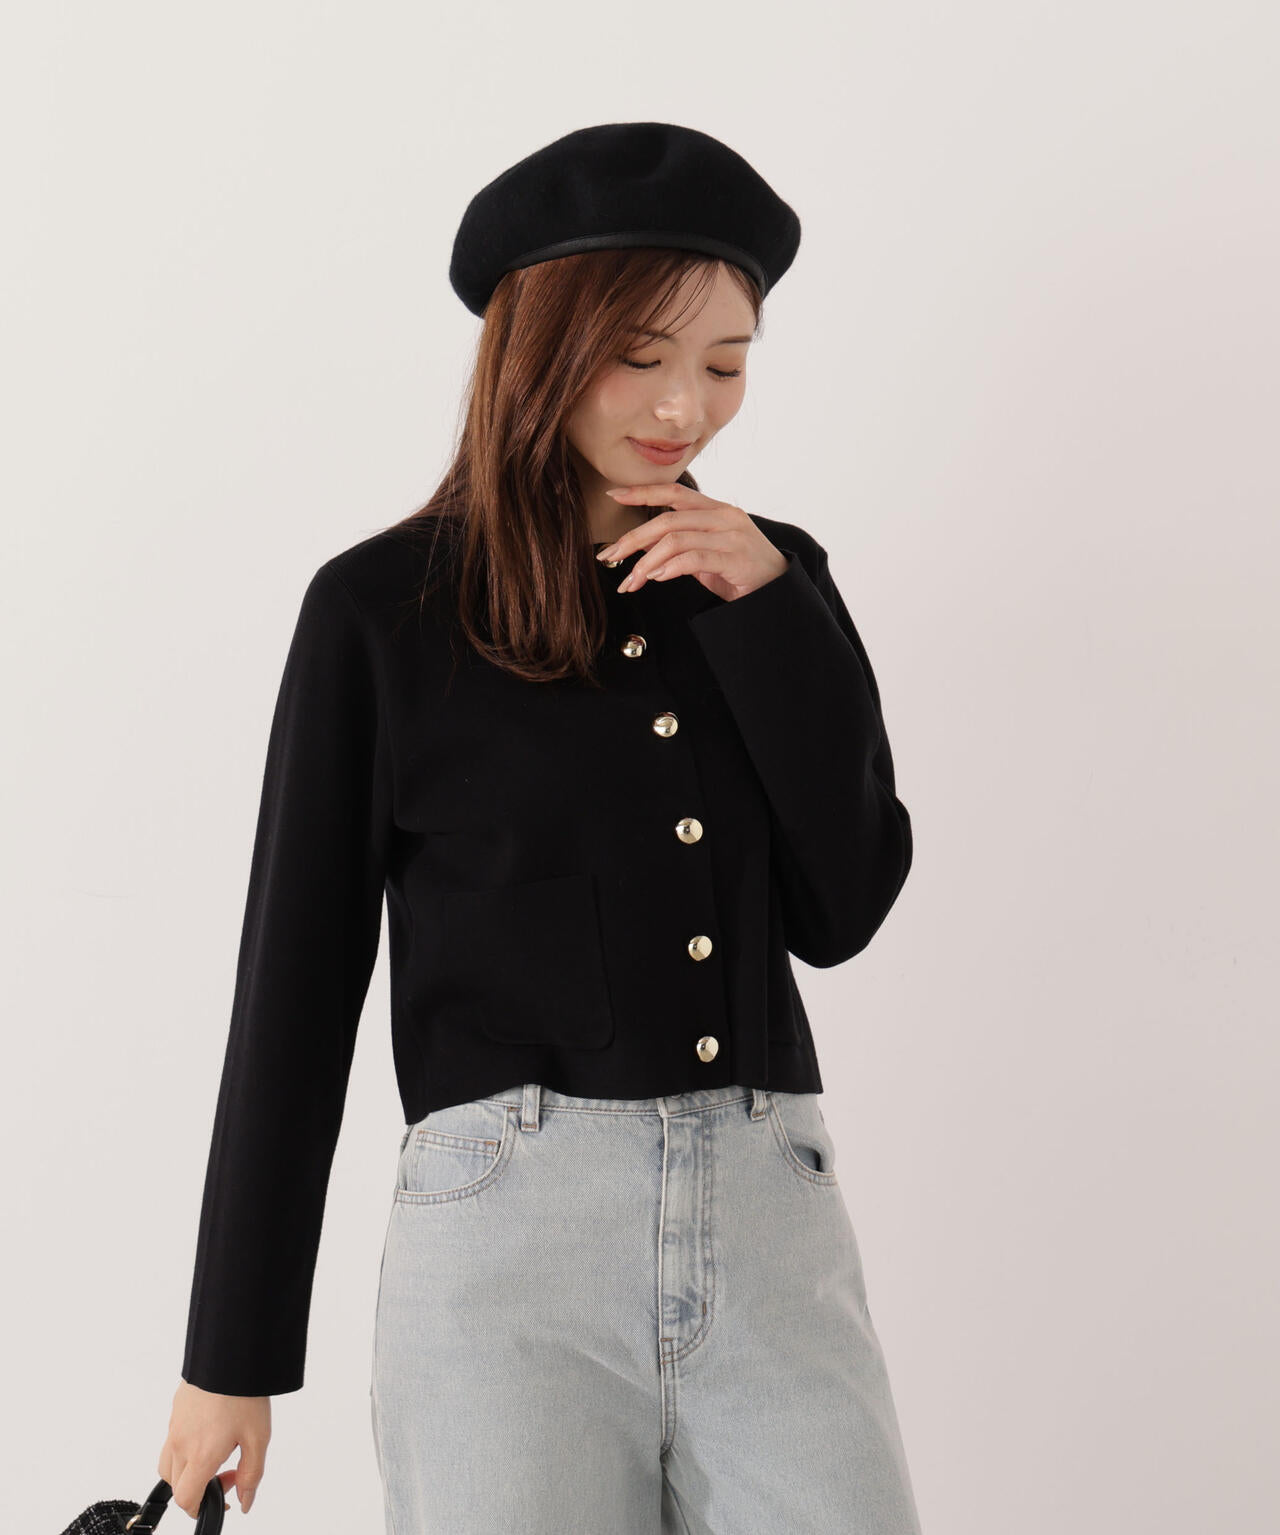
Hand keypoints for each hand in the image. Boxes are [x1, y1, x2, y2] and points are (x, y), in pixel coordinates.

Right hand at [158, 1380, 271, 1515]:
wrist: (230, 1352)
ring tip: (218, 1453)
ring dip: (188, 1471)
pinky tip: (211, 1432)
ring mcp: (174, 1427)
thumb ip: (252, 1474)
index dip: (202, 1508)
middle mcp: (181, 1443)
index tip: (223, 1497)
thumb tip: (245, 1501)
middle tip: (229, 1471)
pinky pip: (172, 1442)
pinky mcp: (175, 1412)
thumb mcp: (259, 1437)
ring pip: (169, 1465)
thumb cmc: (244, 1392)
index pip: (186, 1499)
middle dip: (200, 1489)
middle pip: (176, 1485)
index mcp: (200, 1454)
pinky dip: (186, 1450)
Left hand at [597, 482, 787, 600]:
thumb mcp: (705, 555)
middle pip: (667, 518)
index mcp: (715, 509)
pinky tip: (655, 578)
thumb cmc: (741, 572)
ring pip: (676, 538)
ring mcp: (730, 536)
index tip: (614, 495)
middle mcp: (723, 516)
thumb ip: (679, 545)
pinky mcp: (735, 558)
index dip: (642, 492)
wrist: (778, 592)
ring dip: (646, 561)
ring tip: (631, 580)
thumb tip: (642, 546)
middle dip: (633, 537)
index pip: (673, 492)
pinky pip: (693, 558)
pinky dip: (668, 568)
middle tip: (609, 555)